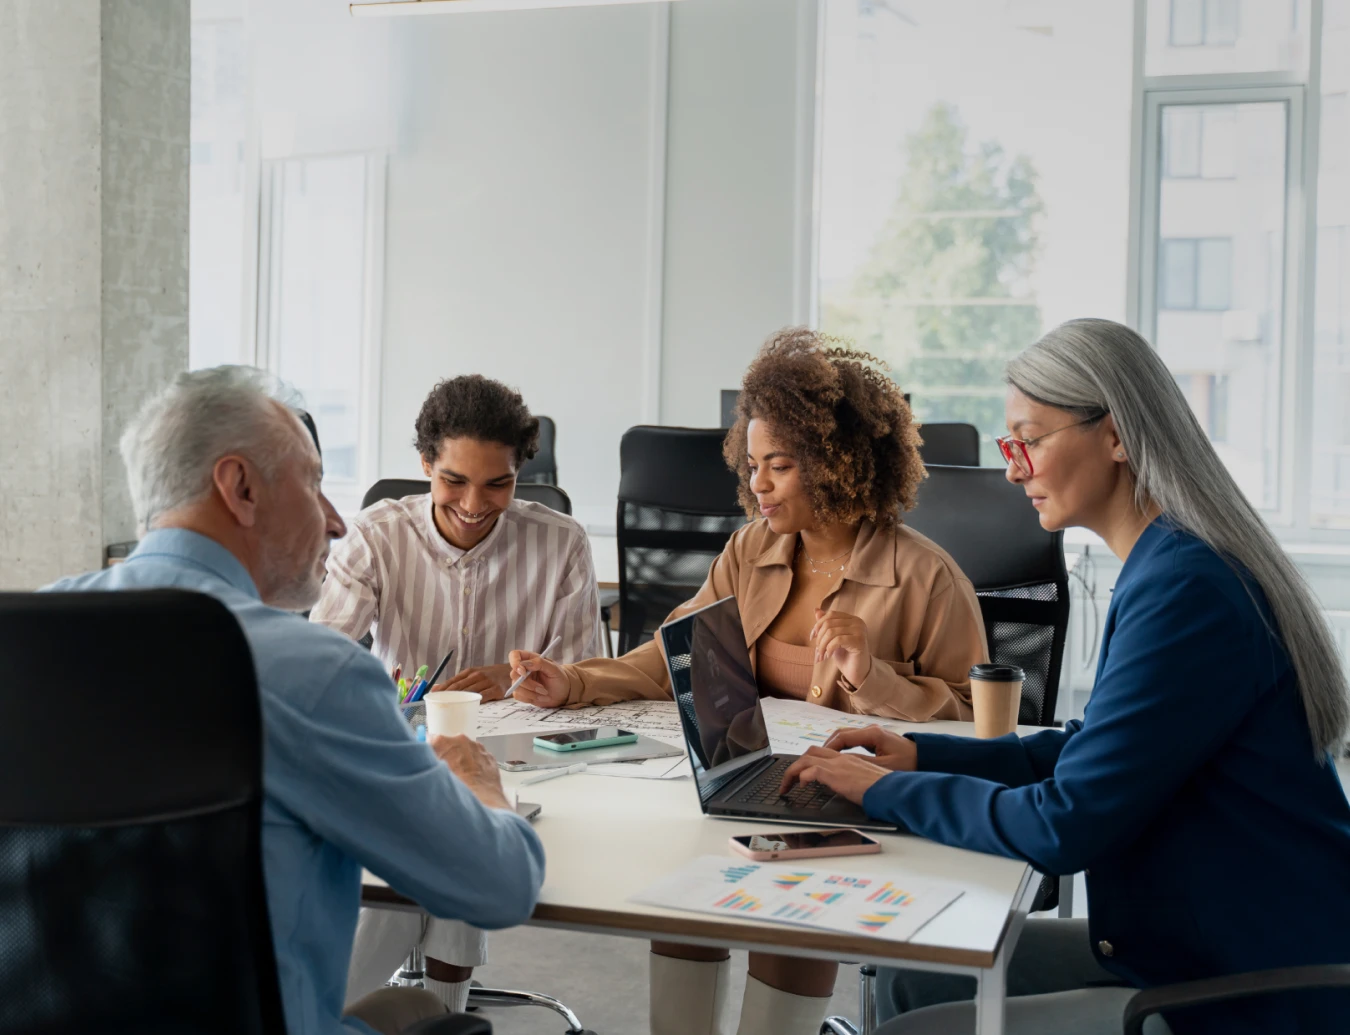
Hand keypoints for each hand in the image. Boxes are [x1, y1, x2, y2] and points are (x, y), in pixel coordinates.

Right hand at [429, 733, 511, 810]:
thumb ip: (425, 762)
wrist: (479, 801)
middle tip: (446, 772)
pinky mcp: (489, 756)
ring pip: (465, 750)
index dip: (429, 751)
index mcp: (441, 742)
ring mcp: (476, 747)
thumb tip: (423, 761)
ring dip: (462, 760)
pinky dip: (475, 766)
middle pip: (449, 745)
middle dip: (447, 755)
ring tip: (460, 778)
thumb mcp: (429, 773)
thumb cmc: (454, 791)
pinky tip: (472, 779)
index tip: (429, 757)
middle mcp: (460, 740)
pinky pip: (479, 758)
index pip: (430, 740)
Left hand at [436, 664, 512, 701]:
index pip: (452, 681)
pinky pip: (484, 696)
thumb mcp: (474, 675)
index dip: (441, 689)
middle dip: (446, 695)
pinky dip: (475, 701)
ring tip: (448, 708)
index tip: (431, 696)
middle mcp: (477, 675)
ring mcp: (487, 682)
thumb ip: (459, 682)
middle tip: (436, 703)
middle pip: (458, 687)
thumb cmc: (490, 676)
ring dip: (458, 700)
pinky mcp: (496, 689)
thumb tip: (437, 688)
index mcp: (470, 672)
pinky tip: (469, 707)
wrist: (511, 671)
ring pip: (469, 692)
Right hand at [507, 650, 568, 708]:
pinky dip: (531, 698)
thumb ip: (540, 663)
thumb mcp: (554, 669)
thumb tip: (526, 664)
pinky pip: (518, 696)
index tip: (523, 672)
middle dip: (528, 684)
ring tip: (545, 693)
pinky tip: (541, 697)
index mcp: (530, 659)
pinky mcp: (522, 693)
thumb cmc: (559, 678)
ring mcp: (521, 682)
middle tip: (542, 688)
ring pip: (516, 687)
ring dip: (532, 693)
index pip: (514, 655)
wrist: (562, 693)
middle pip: (514, 674)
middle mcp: (523, 669)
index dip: (514, 662)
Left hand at [776, 746, 891, 804]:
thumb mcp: (865, 782)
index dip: (808, 762)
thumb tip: (844, 788)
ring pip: (806, 759)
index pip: (823, 753)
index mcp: (849, 759)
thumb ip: (853, 780)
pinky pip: (812, 770)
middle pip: (810, 752)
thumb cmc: (885, 789)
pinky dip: (802, 776)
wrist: (893, 790)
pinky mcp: (837, 774)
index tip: (801, 775)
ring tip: (786, 786)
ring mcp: (838, 765)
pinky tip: (801, 786)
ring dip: (792, 772)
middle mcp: (842, 758)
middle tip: (788, 781)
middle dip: (795, 765)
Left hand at [810, 609, 872, 685]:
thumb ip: (826, 624)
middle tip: (817, 650)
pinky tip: (828, 656)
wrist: (856, 671)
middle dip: (819, 638)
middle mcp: (858, 622)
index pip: (831, 615)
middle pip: (829, 623)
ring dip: (822, 645)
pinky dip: (829, 648)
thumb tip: (816, 610)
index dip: (818, 625)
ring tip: (821, 655)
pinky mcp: (860, 641)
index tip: (812, 637)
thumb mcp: (832, 638)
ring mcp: (860, 630)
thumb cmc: (844, 655)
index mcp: (852, 619)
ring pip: (831, 632)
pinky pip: (838, 640)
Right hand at [822, 725, 917, 771]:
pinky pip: (852, 740)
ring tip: (823, 759)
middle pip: (840, 734)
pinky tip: (837, 758)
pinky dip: (842, 747)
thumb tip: (839, 763)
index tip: (818, 759)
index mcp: (871, 734)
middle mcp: (869, 729)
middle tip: (815, 759)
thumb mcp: (884, 766)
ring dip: (833, 746)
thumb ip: (861, 763)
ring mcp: (871, 733)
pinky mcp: (873, 739)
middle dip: (827, 746)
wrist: (925, 757)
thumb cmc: (908, 763)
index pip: (842, 737)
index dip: (829, 748)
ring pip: (845, 736)